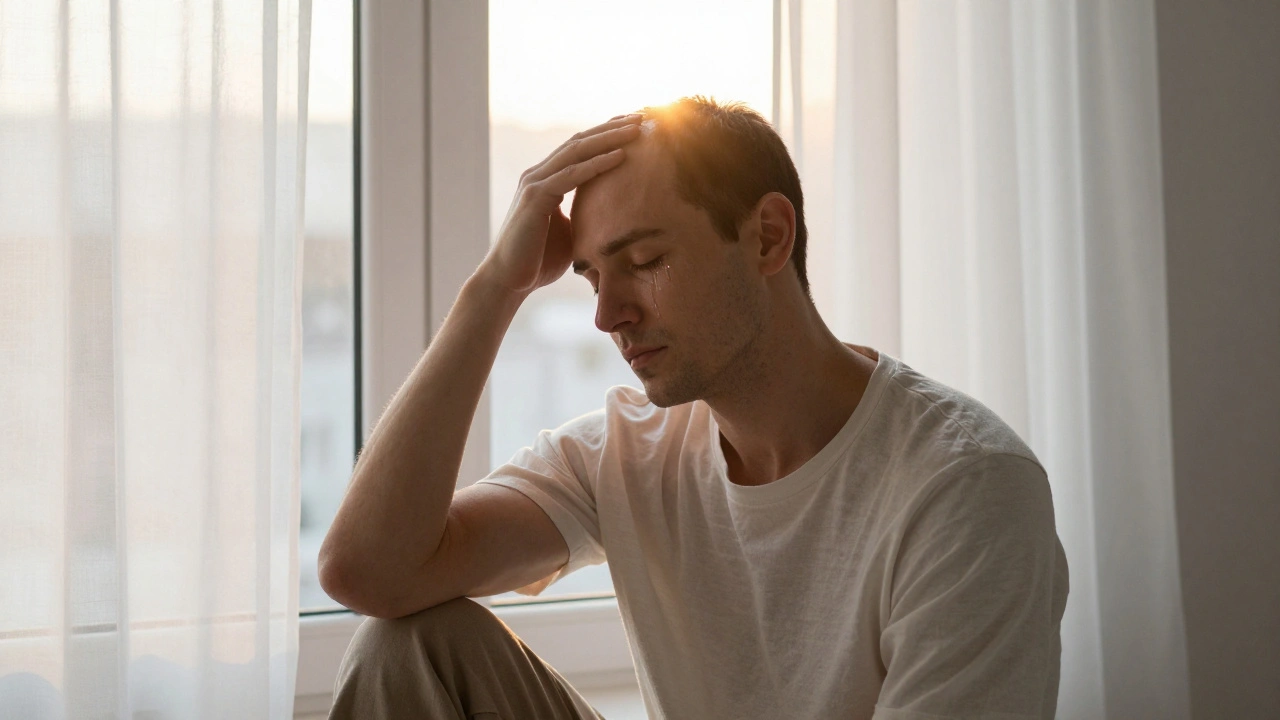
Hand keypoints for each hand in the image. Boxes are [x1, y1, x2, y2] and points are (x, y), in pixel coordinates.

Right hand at [478, 114, 643, 295]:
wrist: (509, 282)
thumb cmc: (539, 261)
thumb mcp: (570, 232)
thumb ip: (585, 216)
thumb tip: (614, 218)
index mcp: (547, 180)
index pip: (580, 149)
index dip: (606, 134)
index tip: (635, 126)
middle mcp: (539, 175)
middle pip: (580, 141)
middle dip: (612, 128)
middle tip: (642, 117)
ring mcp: (535, 184)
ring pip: (577, 151)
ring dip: (609, 138)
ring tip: (637, 129)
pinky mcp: (535, 198)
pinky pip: (571, 175)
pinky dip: (597, 165)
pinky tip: (621, 156)